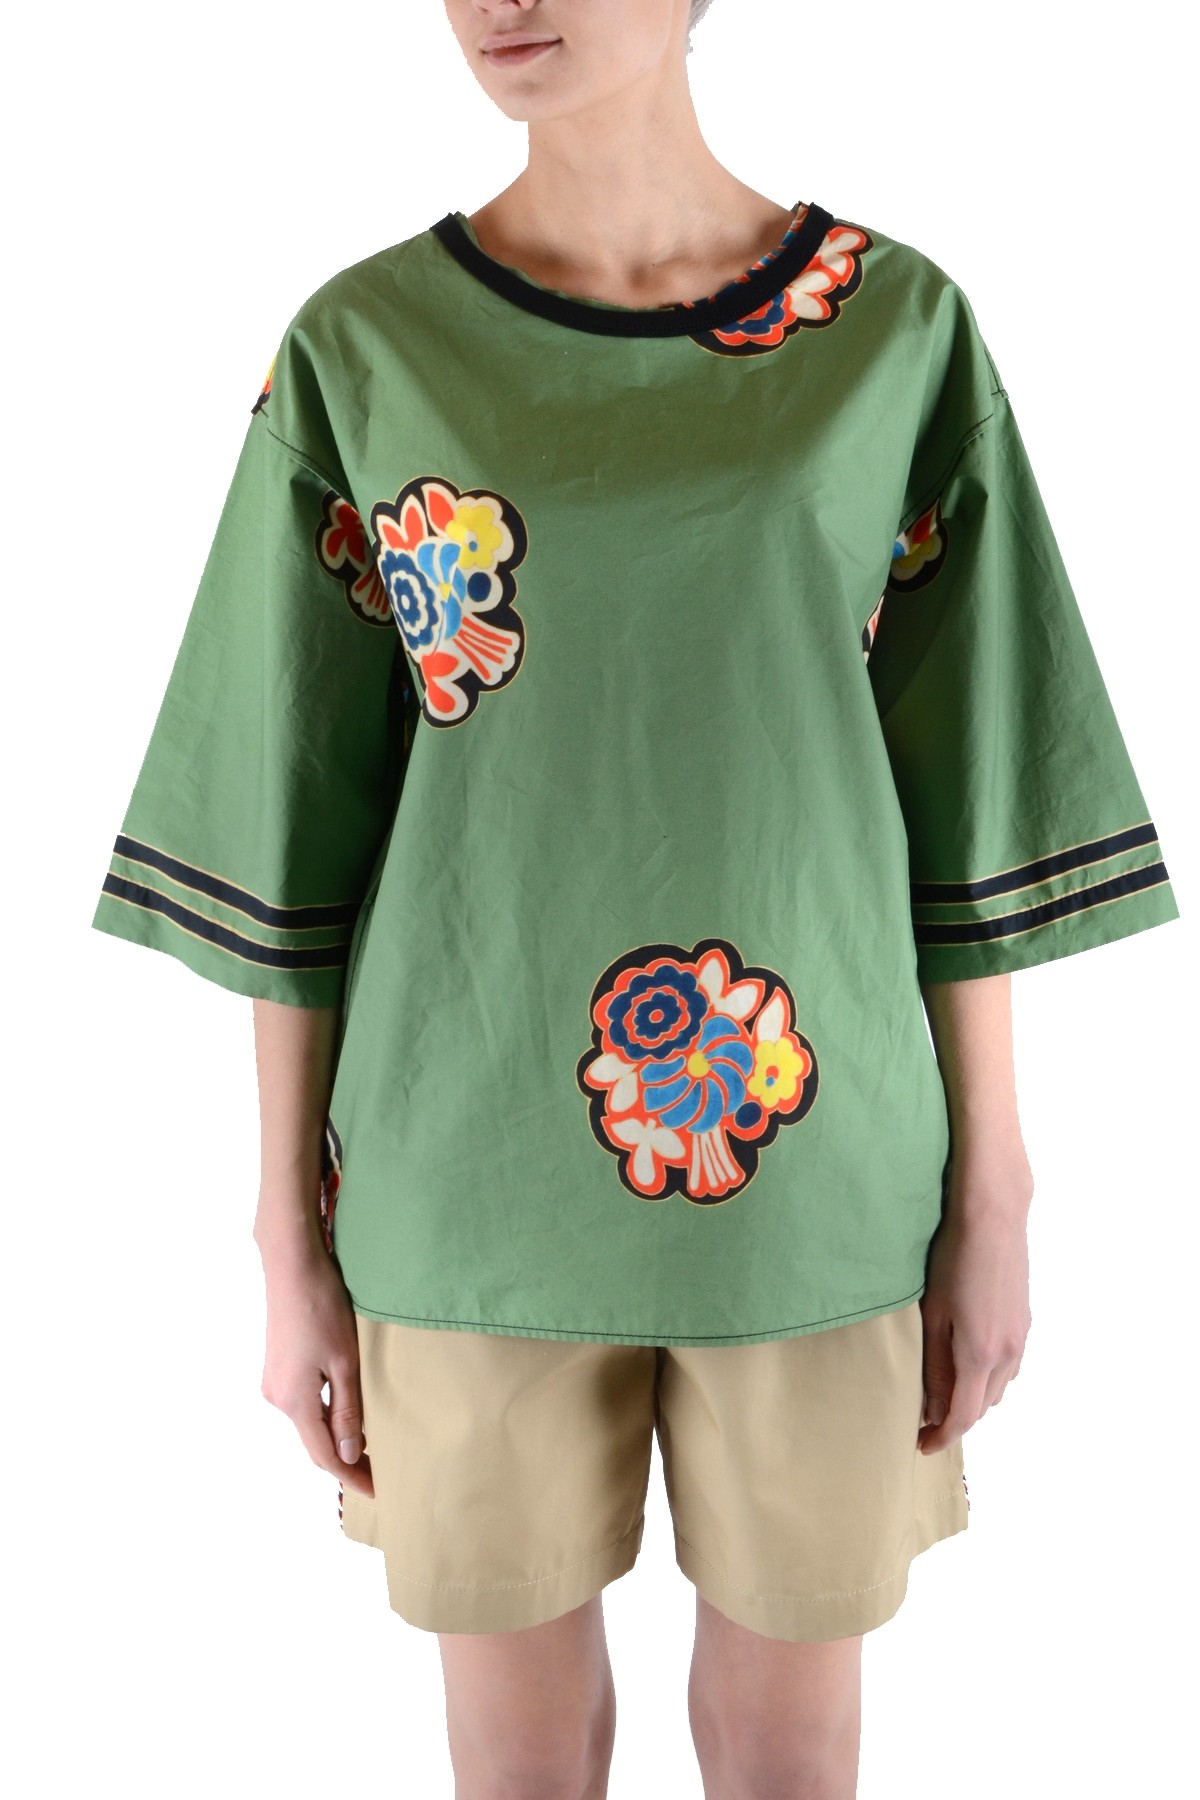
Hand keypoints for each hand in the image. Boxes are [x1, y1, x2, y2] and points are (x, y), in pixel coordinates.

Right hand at [258, 1233, 373, 1498]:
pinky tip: (347, 1412)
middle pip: (315, 1441)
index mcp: (294, 1401)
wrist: (292, 1266)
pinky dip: (325, 1414)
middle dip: (346, 1460)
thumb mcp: (344, 1362)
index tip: (378, 1491)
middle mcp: (278, 1397)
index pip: (325, 1457)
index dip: (350, 1477)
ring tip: (370, 1445)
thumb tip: (346, 1455)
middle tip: (381, 1471)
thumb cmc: (322, 1307)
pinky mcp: (278, 1366)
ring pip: (309, 1421)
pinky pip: (304, 1402)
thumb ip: (346, 1410)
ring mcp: (275, 1381)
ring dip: (336, 1435)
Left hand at [918, 1151, 1032, 1454]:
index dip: (941, 1437)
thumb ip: (934, 1364)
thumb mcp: (933, 1314)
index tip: (920, 1445)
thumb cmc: (952, 1259)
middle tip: (924, 1422)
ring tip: (943, 1394)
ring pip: (999, 1388)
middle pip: (983, 1407)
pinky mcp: (1024, 1321)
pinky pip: (1009, 1367)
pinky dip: (989, 1378)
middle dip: (956, 1420)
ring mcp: (1020, 1337)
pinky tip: (970, 1364)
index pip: (962, 1416)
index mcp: (980, 1355)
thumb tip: (931, 1405)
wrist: (993, 1216)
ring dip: (974, 1399)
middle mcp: (1007, 1353)